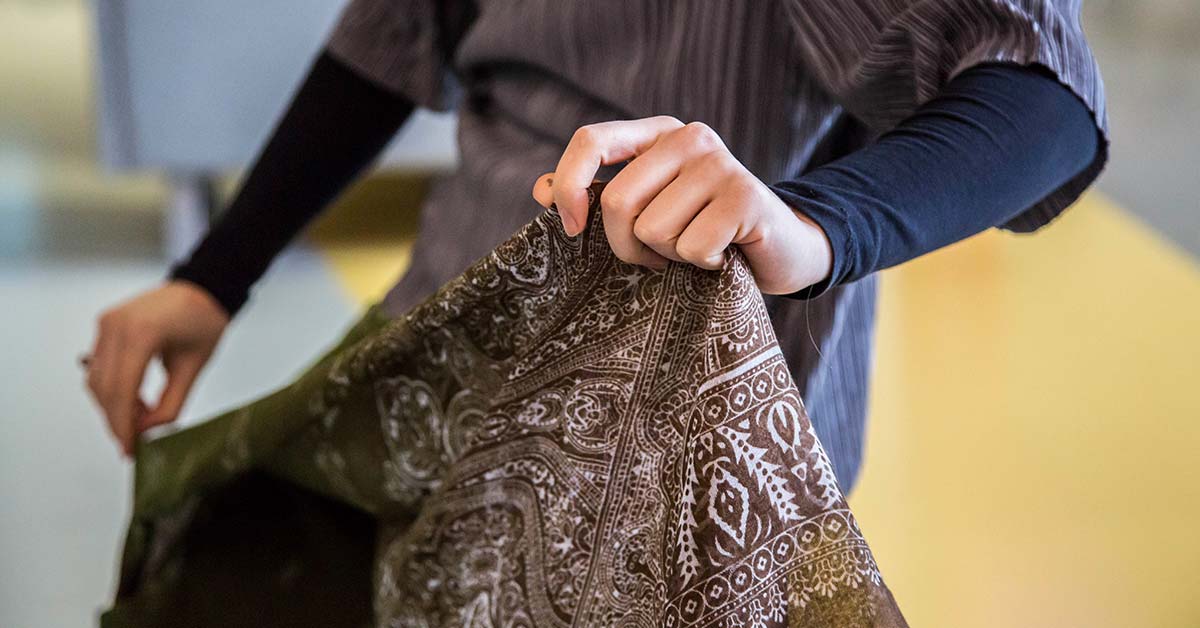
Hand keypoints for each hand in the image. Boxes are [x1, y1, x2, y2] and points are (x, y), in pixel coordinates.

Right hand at [85, 280, 228, 456]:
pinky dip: (113, 388)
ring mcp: (107, 324)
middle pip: (104, 388)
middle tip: (133, 443)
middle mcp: (117, 326)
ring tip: (142, 419)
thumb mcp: (194, 367)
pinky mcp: (105, 325)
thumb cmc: (204, 322)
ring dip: (114, 406)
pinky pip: (99, 366)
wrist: (201, 289)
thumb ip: (171, 403)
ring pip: (96, 379)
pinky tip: (136, 400)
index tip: (130, 448)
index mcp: (142, 334)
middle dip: (116, 420)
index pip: (122, 389)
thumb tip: (149, 432)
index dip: (123, 423)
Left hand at [531, 116, 832, 294]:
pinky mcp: (746, 195)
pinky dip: (702, 265)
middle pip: (617, 201)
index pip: (590, 140)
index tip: (573, 229)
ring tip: (699, 248)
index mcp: (658, 134)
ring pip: (653, 230)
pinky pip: (691, 247)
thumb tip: (541, 189)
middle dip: (628, 246)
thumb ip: (597, 197)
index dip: (569, 185)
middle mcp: (689, 137)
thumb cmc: (704, 232)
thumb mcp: (648, 210)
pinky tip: (723, 255)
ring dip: (671, 257)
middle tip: (659, 255)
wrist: (780, 250)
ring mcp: (720, 162)